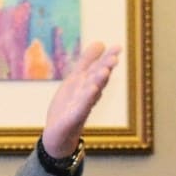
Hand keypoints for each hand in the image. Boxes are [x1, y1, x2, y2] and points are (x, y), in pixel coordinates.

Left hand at [42, 42, 120, 156]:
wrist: (58, 133)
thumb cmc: (69, 105)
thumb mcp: (76, 80)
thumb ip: (87, 62)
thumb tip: (101, 42)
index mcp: (88, 85)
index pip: (99, 70)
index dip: (107, 59)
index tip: (117, 47)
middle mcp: (88, 95)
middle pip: (98, 81)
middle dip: (105, 69)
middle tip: (114, 58)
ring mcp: (81, 108)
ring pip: (91, 94)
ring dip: (98, 83)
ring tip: (104, 71)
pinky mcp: (73, 120)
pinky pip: (81, 109)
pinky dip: (86, 100)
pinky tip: (91, 90)